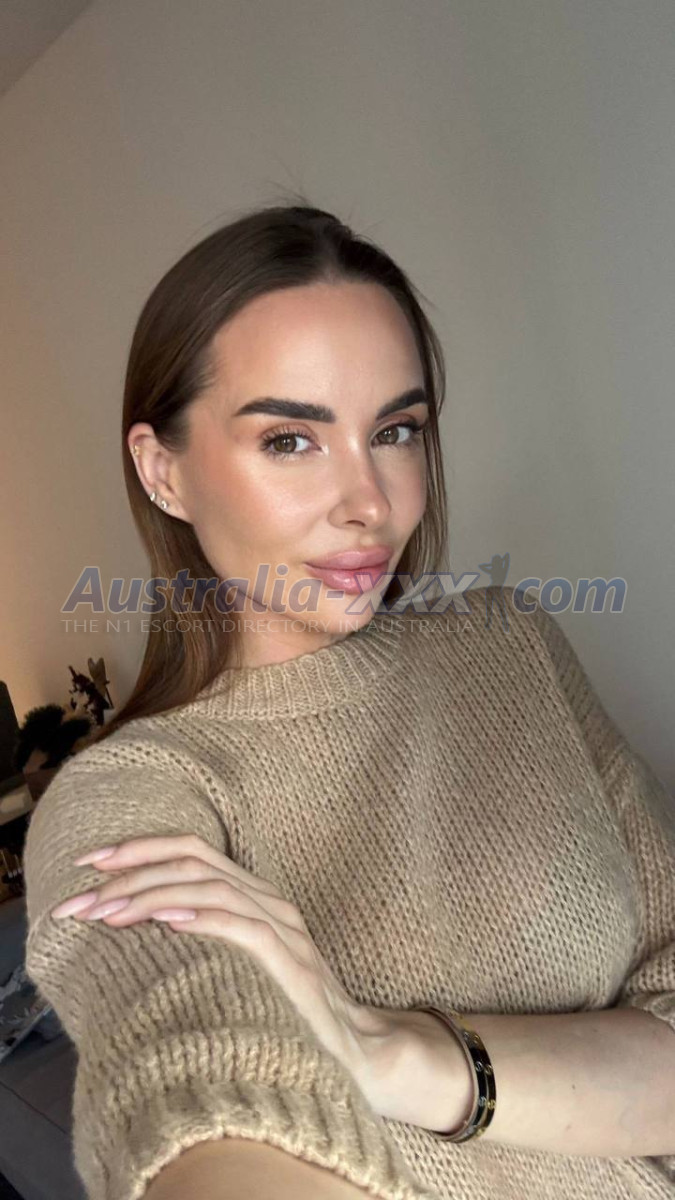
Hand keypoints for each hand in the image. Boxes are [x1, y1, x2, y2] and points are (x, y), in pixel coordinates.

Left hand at [51, 834, 375, 1089]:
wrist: (354, 1052)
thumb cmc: (286, 1013)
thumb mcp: (237, 965)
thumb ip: (201, 938)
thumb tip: (132, 929)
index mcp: (254, 894)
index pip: (191, 849)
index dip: (138, 848)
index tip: (87, 863)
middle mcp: (268, 900)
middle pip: (193, 859)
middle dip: (129, 872)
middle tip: (81, 897)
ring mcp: (283, 928)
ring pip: (210, 886)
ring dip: (151, 896)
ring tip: (107, 913)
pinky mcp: (291, 962)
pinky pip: (243, 927)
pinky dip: (202, 918)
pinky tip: (166, 921)